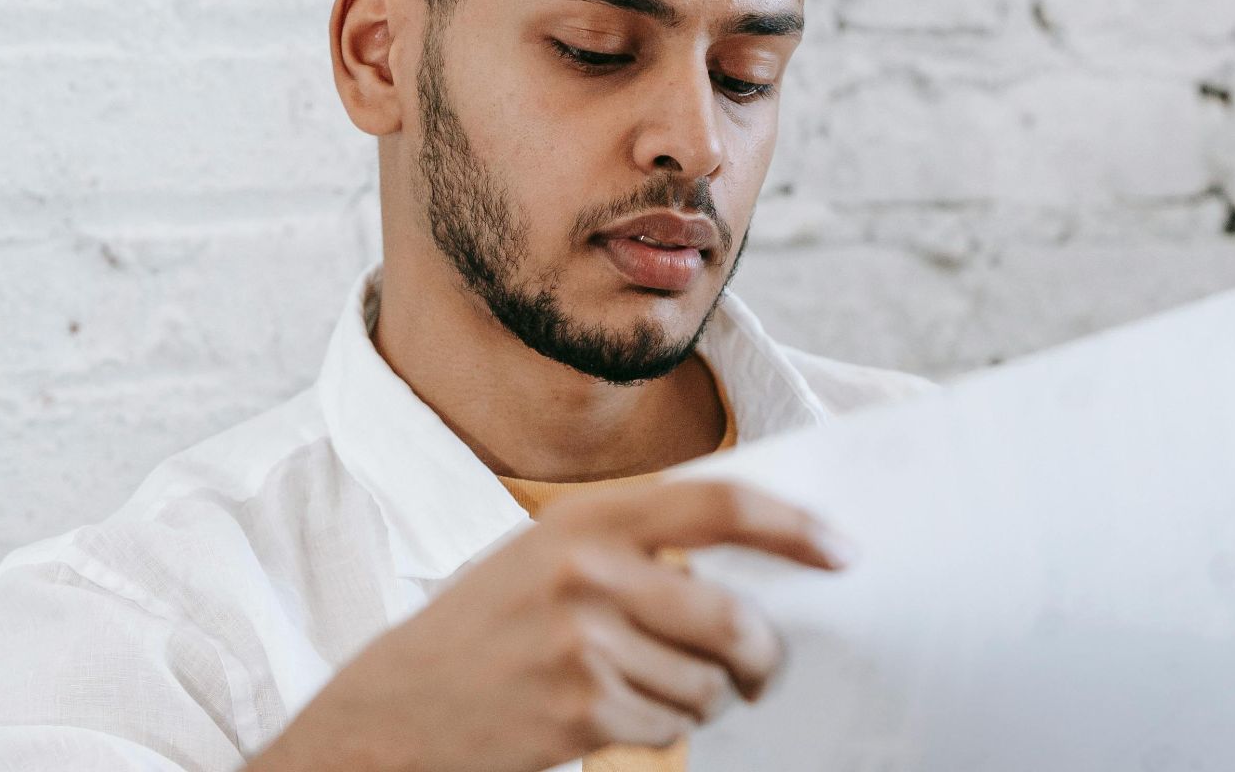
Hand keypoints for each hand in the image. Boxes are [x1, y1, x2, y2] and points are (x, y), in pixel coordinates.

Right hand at [244, 478, 849, 771]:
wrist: (392, 713)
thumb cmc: (488, 629)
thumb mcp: (551, 555)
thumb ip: (640, 548)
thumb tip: (759, 567)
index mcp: (589, 517)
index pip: (720, 503)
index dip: (794, 526)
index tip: (842, 550)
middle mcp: (588, 570)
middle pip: (733, 617)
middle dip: (764, 655)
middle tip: (764, 669)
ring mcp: (583, 642)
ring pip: (708, 683)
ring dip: (701, 699)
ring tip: (643, 690)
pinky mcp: (581, 710)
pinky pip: (673, 727)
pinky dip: (660, 731)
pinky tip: (608, 717)